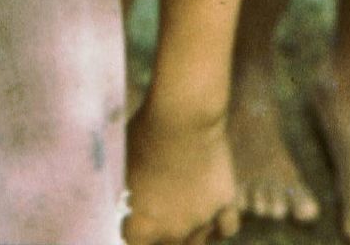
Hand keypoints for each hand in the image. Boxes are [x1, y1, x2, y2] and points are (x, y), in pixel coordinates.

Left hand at [125, 102, 240, 244]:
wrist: (182, 117)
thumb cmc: (142, 135)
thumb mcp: (123, 166)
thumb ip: (126, 194)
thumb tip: (123, 202)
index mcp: (143, 225)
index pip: (134, 244)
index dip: (133, 233)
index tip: (132, 222)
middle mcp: (174, 231)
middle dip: (161, 238)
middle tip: (158, 217)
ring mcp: (203, 220)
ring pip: (197, 244)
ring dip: (189, 236)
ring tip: (181, 219)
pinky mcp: (226, 203)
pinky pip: (226, 229)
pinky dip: (218, 227)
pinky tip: (211, 219)